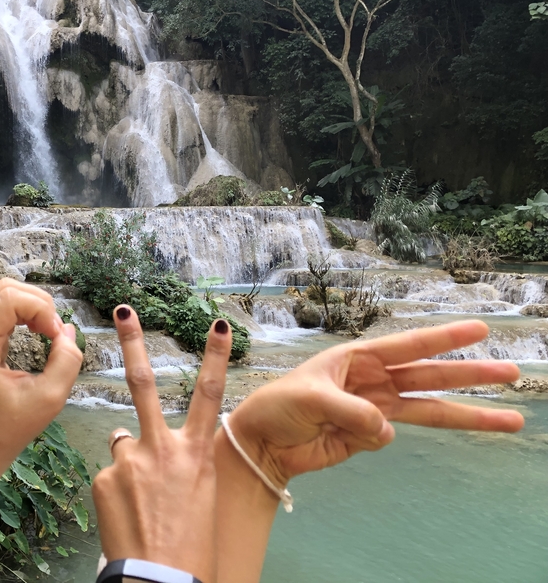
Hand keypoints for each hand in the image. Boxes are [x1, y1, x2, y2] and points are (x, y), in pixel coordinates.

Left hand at [0, 278, 83, 485]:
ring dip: (33, 306)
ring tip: (47, 332)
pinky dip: (25, 313)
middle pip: (6, 288)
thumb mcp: (49, 400)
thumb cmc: (9, 428)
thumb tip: (67, 331)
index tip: (55, 337)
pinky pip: (2, 308)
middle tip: (53, 333)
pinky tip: (37, 332)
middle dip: (38, 303)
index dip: (41, 309)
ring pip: (4, 293)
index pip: (9, 299)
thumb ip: (66, 361)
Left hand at [92, 306, 231, 582]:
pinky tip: (125, 515)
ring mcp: (128, 461)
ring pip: (122, 441)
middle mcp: (161, 449)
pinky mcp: (102, 479)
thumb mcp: (201, 494)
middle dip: (132, 342)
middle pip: (144, 384)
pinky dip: (115, 491)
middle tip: (121, 309)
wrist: (162, 581)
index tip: (218, 322)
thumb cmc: (190, 544)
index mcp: (195, 455)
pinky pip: (107, 475)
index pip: (210, 395)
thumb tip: (152, 447)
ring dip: (129, 462)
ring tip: (139, 499)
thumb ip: (180, 461)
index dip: (215, 356)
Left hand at [226, 320, 524, 487]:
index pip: (408, 344)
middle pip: (430, 376)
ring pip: (428, 408)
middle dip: (470, 375)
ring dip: (467, 413)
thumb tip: (388, 430)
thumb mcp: (309, 398)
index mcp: (356, 357)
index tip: (479, 328)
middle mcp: (371, 379)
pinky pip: (388, 437)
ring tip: (509, 418)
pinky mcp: (368, 436)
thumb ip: (352, 412)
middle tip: (511, 372)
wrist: (259, 444)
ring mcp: (373, 408)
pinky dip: (376, 439)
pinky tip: (346, 437)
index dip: (444, 337)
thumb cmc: (276, 406)